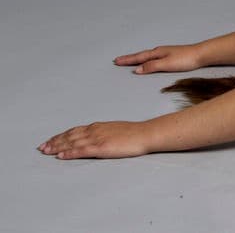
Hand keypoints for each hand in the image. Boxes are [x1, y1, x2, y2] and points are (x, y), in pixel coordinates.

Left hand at [38, 121, 152, 159]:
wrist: (145, 134)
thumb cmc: (134, 134)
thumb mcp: (115, 130)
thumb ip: (103, 134)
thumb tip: (95, 138)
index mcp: (98, 126)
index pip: (75, 131)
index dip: (61, 136)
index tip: (50, 141)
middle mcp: (95, 130)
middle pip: (70, 136)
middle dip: (55, 142)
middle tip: (42, 147)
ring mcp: (97, 138)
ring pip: (72, 142)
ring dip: (58, 147)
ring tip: (46, 151)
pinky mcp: (101, 147)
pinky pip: (81, 150)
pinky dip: (69, 153)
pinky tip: (61, 156)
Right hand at [113, 44, 202, 73]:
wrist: (201, 54)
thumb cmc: (186, 59)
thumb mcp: (166, 64)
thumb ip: (151, 66)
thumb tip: (137, 70)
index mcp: (157, 53)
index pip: (139, 57)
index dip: (128, 60)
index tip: (117, 61)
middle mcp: (160, 51)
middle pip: (141, 55)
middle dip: (129, 59)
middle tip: (118, 60)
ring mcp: (166, 52)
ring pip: (147, 56)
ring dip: (137, 58)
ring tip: (129, 60)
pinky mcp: (171, 56)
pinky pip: (154, 57)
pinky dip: (146, 59)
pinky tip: (149, 60)